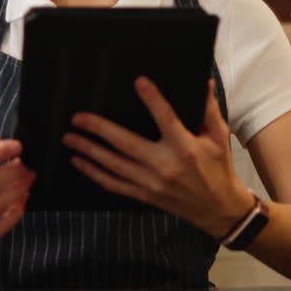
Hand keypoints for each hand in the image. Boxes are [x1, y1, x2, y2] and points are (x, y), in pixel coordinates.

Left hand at [62, 77, 254, 238]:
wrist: (219, 209)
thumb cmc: (219, 169)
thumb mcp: (219, 137)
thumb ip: (209, 109)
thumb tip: (204, 81)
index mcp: (185, 147)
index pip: (166, 118)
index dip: (152, 99)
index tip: (138, 82)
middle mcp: (165, 165)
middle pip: (126, 144)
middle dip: (99, 129)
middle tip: (78, 118)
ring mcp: (152, 183)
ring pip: (114, 165)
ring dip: (89, 151)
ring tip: (70, 138)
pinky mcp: (145, 195)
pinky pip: (114, 184)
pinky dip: (94, 173)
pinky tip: (79, 162)